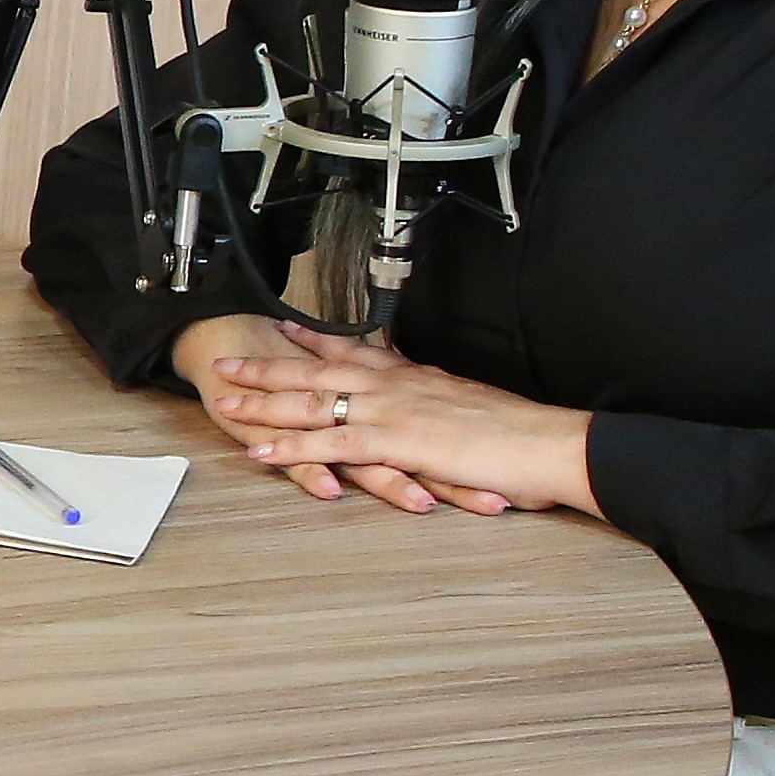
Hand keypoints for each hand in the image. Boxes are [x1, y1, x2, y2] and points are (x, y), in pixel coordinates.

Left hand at [184, 317, 598, 517]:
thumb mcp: (473, 408)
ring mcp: (393, 412)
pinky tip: (260, 449)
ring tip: (224, 399)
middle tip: (227, 360)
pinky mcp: (396, 443)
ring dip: (265, 401)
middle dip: (269, 364)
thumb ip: (443, 404)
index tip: (285, 326)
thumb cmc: (522, 433)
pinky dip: (292, 446)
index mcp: (416, 377)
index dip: (315, 339)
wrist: (550, 442)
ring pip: (314, 401)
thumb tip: (433, 405)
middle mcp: (397, 386)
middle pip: (319, 370)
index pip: (355, 350)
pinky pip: (331, 442)